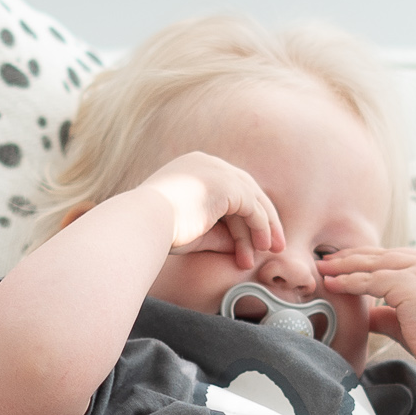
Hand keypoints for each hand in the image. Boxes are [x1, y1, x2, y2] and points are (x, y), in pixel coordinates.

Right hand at [139, 152, 284, 275]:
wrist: (142, 225)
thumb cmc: (160, 232)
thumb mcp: (195, 230)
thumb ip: (220, 232)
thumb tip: (242, 244)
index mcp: (192, 168)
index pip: (228, 188)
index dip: (244, 212)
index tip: (253, 235)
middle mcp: (206, 163)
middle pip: (246, 189)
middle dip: (262, 218)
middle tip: (272, 243)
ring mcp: (216, 170)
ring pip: (252, 199)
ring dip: (263, 227)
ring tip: (269, 251)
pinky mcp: (225, 184)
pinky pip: (252, 208)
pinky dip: (260, 227)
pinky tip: (261, 247)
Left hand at [319, 247, 415, 371]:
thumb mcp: (408, 320)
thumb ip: (386, 313)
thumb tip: (365, 315)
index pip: (394, 256)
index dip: (366, 259)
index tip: (343, 263)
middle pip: (382, 255)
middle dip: (351, 257)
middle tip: (325, 260)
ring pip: (374, 264)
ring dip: (345, 266)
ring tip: (322, 270)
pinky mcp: (410, 283)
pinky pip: (371, 280)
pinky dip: (349, 282)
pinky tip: (331, 284)